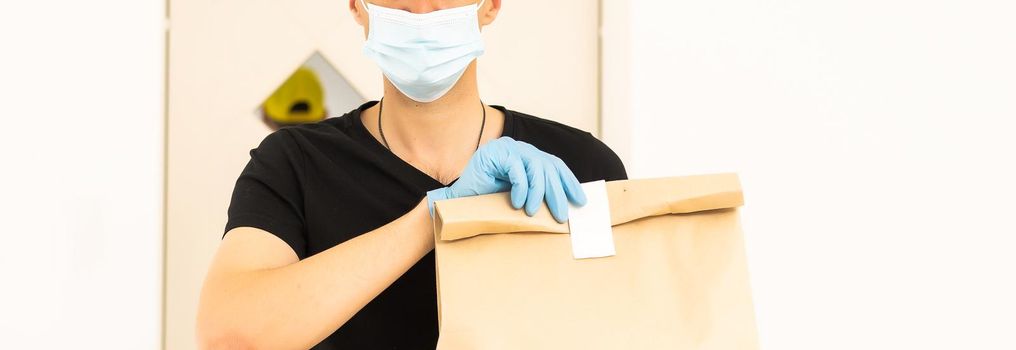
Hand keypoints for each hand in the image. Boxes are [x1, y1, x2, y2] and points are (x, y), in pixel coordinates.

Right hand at [427, 136, 586, 222]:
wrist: (459, 204)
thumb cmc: (490, 202)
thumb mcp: (521, 197)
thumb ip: (538, 192)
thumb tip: (565, 203)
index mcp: (528, 156)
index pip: (554, 165)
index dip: (568, 182)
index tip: (580, 200)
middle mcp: (519, 148)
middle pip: (547, 167)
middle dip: (556, 192)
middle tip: (560, 214)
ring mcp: (506, 148)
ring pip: (534, 166)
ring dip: (537, 191)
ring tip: (533, 211)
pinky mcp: (494, 153)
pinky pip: (515, 168)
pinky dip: (519, 187)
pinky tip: (518, 203)